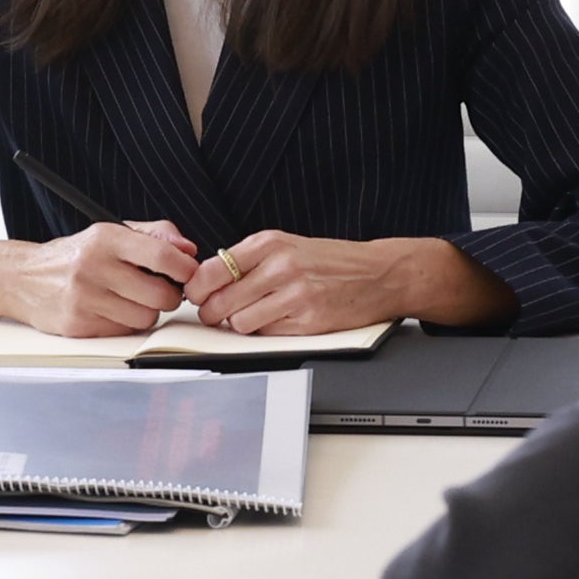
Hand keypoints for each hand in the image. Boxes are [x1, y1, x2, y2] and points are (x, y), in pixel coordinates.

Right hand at [0, 221, 197, 336]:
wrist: (22, 279)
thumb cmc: (73, 256)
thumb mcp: (109, 233)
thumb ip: (153, 235)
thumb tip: (188, 250)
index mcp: (104, 239)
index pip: (161, 256)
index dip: (184, 268)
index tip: (189, 273)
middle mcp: (92, 267)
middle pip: (160, 295)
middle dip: (168, 295)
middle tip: (160, 290)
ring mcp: (84, 299)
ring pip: (145, 318)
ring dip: (146, 312)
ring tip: (130, 299)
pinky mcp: (78, 326)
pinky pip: (124, 332)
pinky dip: (124, 324)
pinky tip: (110, 310)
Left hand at [184, 231, 499, 334]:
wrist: (380, 274)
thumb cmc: (332, 262)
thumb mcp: (289, 245)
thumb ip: (251, 259)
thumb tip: (208, 279)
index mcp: (269, 243)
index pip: (212, 270)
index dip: (198, 289)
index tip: (198, 295)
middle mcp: (280, 266)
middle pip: (220, 301)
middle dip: (213, 313)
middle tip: (218, 314)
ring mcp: (295, 295)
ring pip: (240, 323)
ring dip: (241, 326)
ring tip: (254, 317)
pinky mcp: (308, 321)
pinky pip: (267, 336)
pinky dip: (265, 334)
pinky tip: (278, 322)